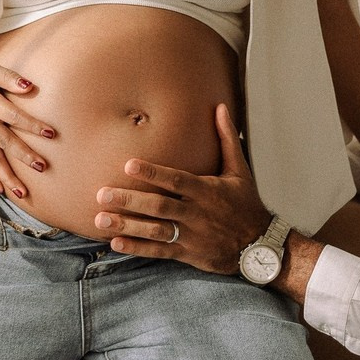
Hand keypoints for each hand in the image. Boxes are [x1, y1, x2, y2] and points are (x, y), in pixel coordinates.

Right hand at [0, 55, 55, 198]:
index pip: (13, 115)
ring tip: (23, 192)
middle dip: (23, 156)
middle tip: (42, 167)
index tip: (51, 134)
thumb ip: (6, 77)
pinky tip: (1, 189)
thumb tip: (30, 86)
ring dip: (6, 176)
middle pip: (4, 142)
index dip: (32, 125)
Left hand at [95, 104, 271, 273]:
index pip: (177, 180)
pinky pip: (159, 251)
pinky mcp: (187, 253)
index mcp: (208, 191)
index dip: (153, 173)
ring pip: (155, 231)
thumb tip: (219, 107)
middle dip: (130, 201)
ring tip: (100, 219)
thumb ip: (226, 139)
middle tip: (101, 194)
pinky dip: (137, 248)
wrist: (259, 245)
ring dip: (127, 225)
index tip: (129, 165)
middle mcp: (197, 214)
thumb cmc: (246, 203)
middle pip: (159, 207)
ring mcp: (191, 236)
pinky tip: (115, 242)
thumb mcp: (240, 170)